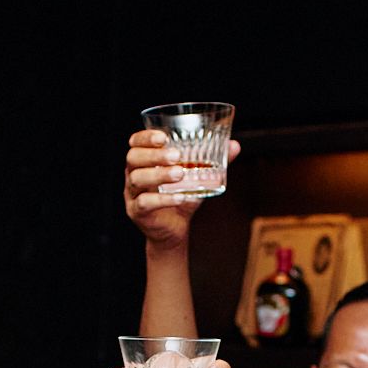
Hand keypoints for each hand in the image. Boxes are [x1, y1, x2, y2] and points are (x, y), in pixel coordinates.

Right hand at [125, 128, 242, 250]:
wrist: (174, 230)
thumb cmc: (181, 198)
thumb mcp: (196, 178)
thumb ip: (213, 162)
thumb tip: (235, 146)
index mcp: (143, 161)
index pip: (135, 143)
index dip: (145, 137)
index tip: (164, 136)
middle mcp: (133, 174)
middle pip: (133, 158)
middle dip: (154, 155)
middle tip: (176, 156)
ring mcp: (132, 194)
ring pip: (137, 179)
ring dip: (159, 175)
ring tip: (180, 174)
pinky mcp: (137, 212)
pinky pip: (145, 203)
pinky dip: (163, 199)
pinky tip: (180, 197)